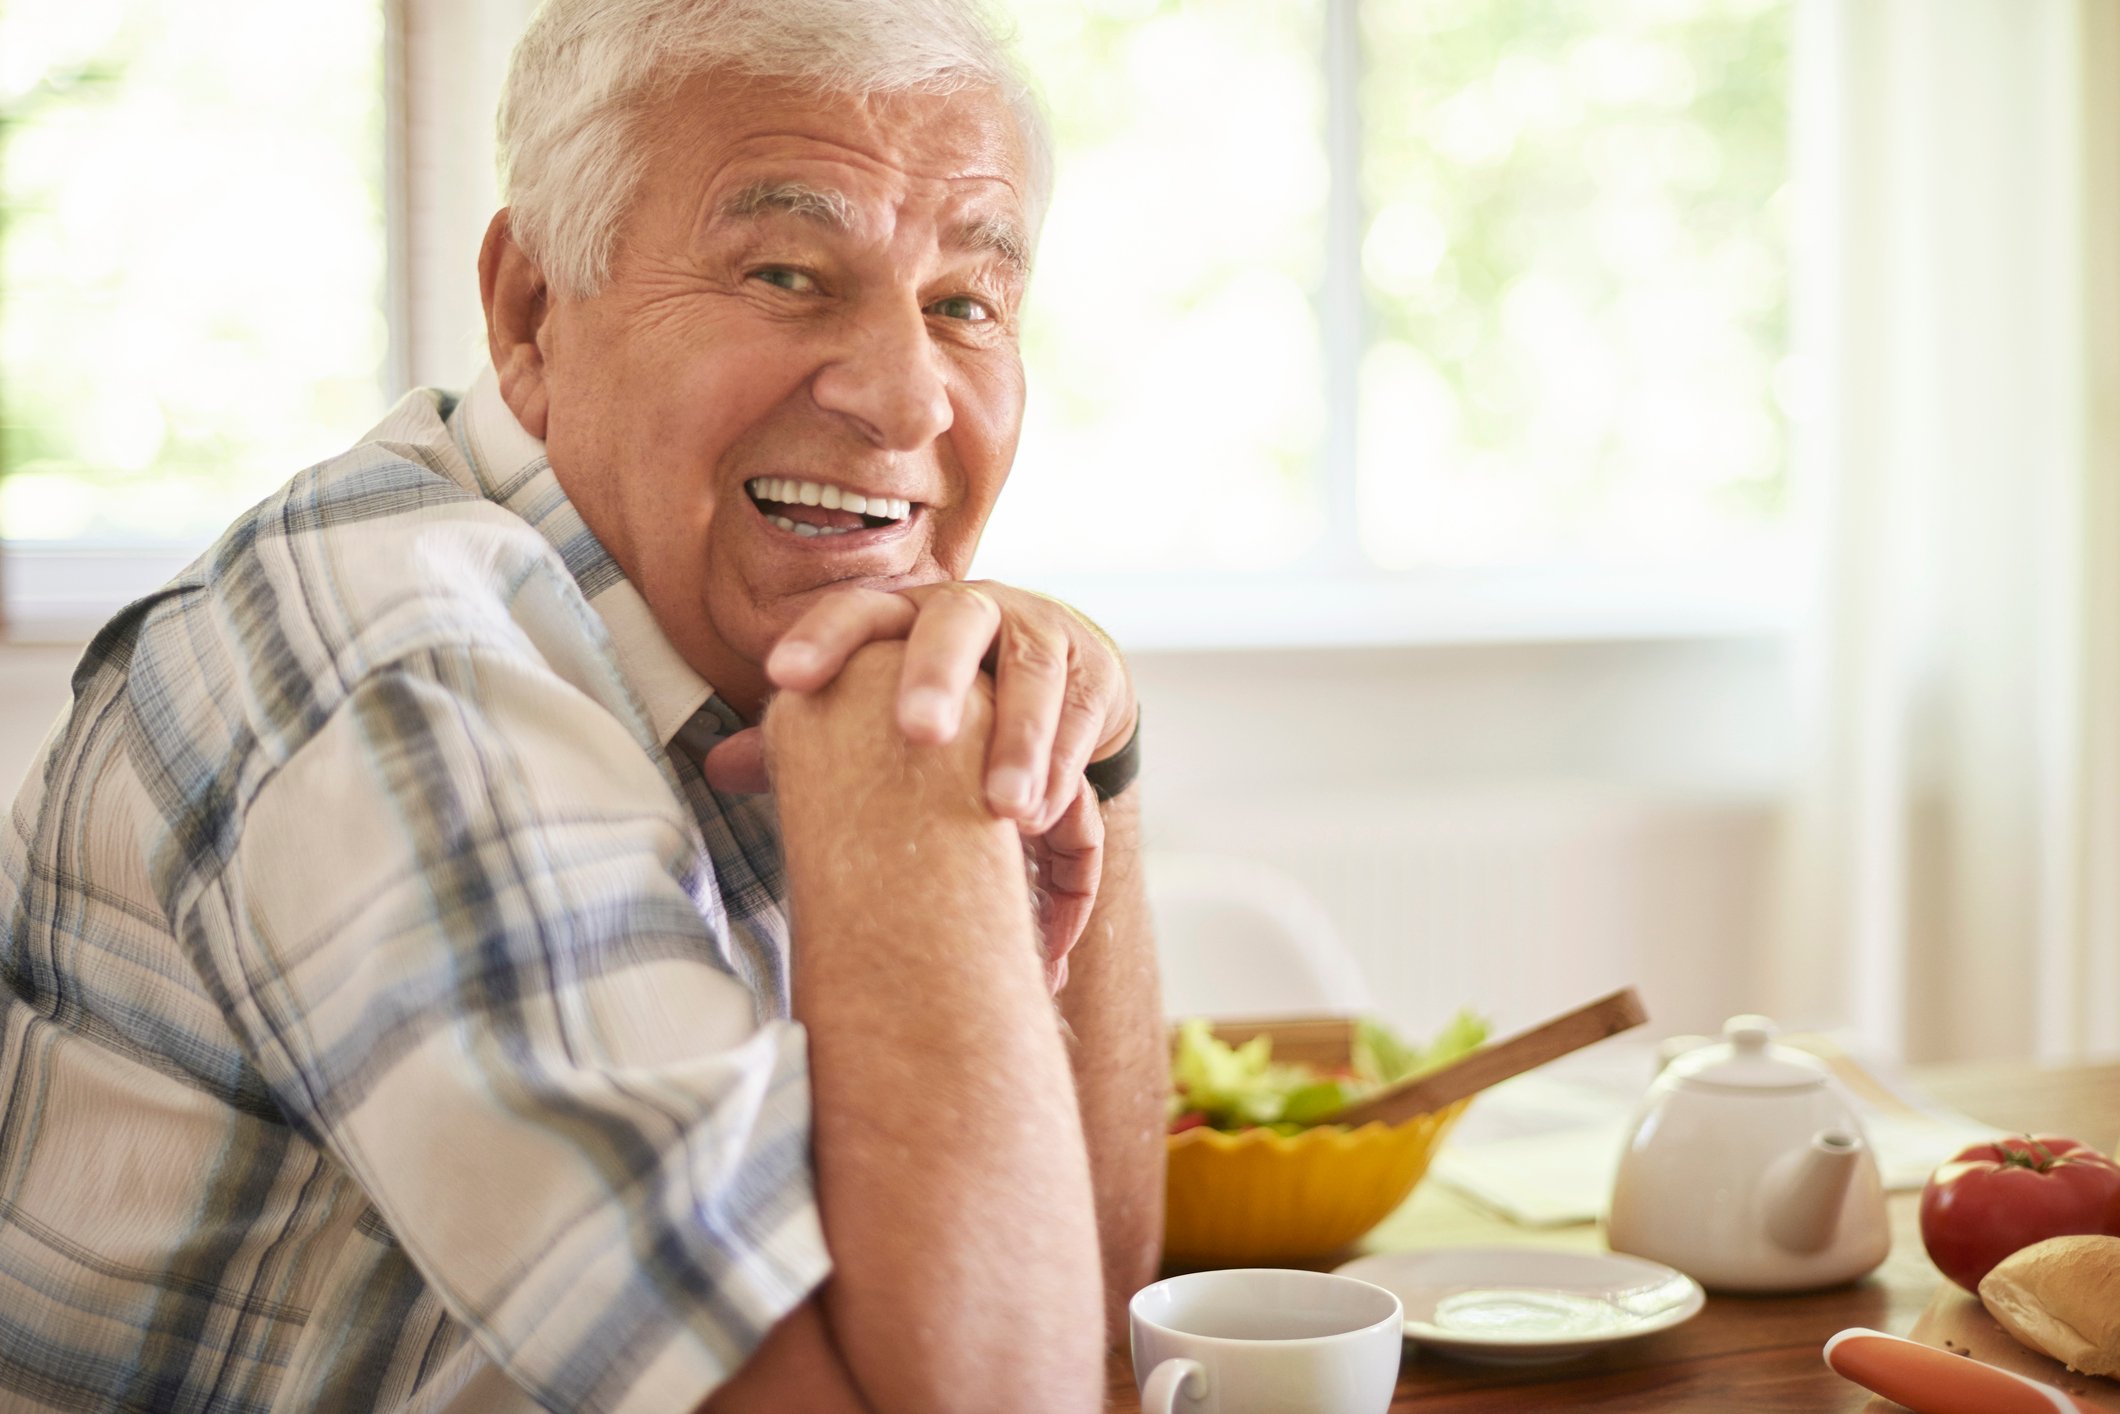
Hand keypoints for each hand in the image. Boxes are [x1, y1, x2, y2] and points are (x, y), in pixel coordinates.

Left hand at [703, 582, 1134, 978]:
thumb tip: (715, 768)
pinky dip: (1064, 764)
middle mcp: (970, 610)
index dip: (821, 639)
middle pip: (951, 626)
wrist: (1055, 689)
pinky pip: (1081, 712)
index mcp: (904, 615)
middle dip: (936, 677)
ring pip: (1031, 674)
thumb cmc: (949, 707)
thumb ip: (812, 740)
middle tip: (919, 734)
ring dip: (1020, 742)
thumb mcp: (882, 713)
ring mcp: (1037, 632)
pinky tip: (1045, 815)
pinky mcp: (1092, 670)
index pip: (856, 613)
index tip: (784, 678)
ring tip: (1005, 811)